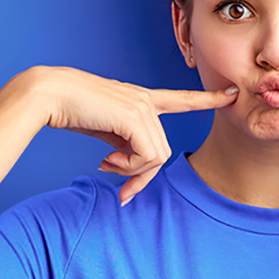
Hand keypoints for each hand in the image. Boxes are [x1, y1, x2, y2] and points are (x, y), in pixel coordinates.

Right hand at [35, 66, 238, 204]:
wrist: (48, 94)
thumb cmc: (70, 110)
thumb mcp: (104, 129)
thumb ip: (124, 143)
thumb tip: (130, 169)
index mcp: (140, 98)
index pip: (180, 98)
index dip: (206, 99)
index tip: (231, 94)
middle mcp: (145, 100)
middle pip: (163, 152)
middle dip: (141, 176)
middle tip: (117, 183)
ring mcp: (142, 106)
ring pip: (157, 157)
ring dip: (131, 172)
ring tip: (106, 166)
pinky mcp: (135, 115)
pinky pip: (147, 156)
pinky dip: (128, 168)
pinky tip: (106, 161)